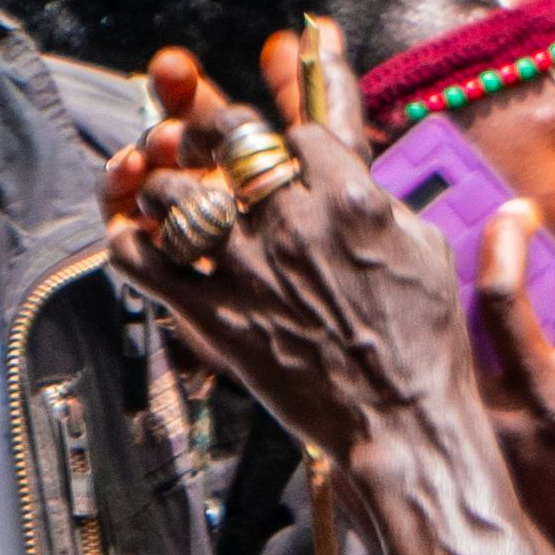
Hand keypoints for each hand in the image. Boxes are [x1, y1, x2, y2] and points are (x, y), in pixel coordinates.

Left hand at [107, 39, 498, 513]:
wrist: (402, 424)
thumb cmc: (426, 344)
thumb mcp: (424, 248)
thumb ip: (382, 199)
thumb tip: (358, 171)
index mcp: (350, 195)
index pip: (295, 130)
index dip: (282, 139)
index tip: (279, 156)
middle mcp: (291, 220)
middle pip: (224, 136)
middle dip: (207, 130)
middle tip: (200, 142)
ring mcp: (246, 267)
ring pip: (171, 193)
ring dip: (164, 187)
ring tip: (168, 198)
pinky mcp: (214, 315)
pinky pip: (141, 262)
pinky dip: (128, 243)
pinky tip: (133, 239)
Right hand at [475, 208, 554, 554]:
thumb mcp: (504, 472)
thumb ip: (483, 418)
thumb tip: (464, 365)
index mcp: (489, 418)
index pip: (455, 328)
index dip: (451, 278)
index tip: (455, 241)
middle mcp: (538, 397)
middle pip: (505, 288)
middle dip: (509, 233)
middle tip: (521, 211)